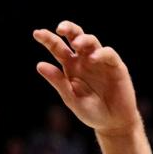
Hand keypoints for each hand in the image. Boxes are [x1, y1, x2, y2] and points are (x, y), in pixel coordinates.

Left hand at [34, 21, 139, 136]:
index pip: (58, 48)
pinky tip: (93, 58)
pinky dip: (101, 54)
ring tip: (76, 44)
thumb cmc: (92, 112)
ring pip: (91, 41)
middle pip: (75, 37)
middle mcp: (84, 60)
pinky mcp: (115, 66)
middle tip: (60, 28)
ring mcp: (100, 61)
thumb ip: (58, 82)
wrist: (113, 124)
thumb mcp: (71, 99)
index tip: (37, 34)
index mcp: (71, 66)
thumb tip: (39, 65)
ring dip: (83, 40)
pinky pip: (108, 54)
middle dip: (68, 28)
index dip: (48, 39)